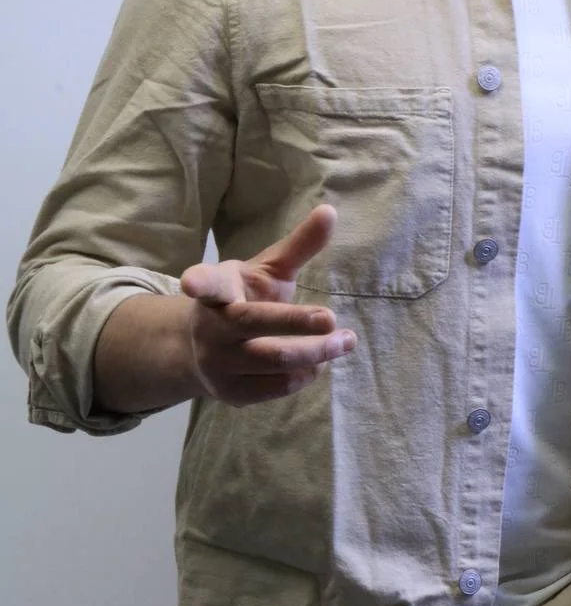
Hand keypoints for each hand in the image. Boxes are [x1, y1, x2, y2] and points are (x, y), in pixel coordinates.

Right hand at [180, 204, 355, 406]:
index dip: (198, 281)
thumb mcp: (265, 271)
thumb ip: (297, 247)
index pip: (206, 283)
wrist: (201, 351)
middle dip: (297, 323)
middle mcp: (211, 328)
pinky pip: (278, 386)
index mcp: (215, 291)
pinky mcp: (232, 394)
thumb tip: (330, 211)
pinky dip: (306, 373)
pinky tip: (320, 362)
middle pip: (255, 325)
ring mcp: (218, 364)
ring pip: (275, 361)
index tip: (191, 282)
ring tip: (344, 341)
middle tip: (333, 320)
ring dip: (317, 352)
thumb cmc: (242, 300)